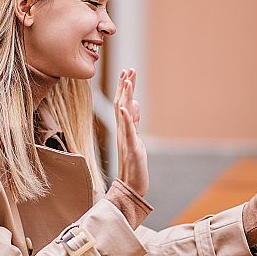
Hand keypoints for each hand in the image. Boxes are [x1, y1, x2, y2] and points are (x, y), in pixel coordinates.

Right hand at [114, 68, 147, 195]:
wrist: (131, 186)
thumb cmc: (134, 164)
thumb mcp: (136, 139)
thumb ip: (134, 121)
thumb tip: (133, 103)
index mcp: (125, 129)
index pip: (123, 104)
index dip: (125, 88)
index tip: (127, 72)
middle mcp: (123, 132)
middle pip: (121, 104)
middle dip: (124, 87)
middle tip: (127, 70)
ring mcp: (126, 139)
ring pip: (123, 114)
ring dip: (125, 96)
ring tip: (127, 81)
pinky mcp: (132, 147)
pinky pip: (128, 130)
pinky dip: (126, 117)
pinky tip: (125, 106)